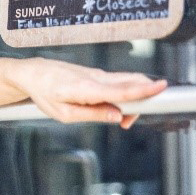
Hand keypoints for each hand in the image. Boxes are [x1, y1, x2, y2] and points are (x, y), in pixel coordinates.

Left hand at [7, 58, 166, 128]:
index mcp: (86, 88)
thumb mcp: (64, 114)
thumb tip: (117, 117)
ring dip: (134, 99)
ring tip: (120, 118)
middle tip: (128, 121)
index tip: (163, 87)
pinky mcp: (97, 74)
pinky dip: (125, 94)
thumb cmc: (44, 93)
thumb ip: (93, 114)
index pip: (121, 90)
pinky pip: (118, 82)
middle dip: (143, 99)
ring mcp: (97, 73)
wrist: (32, 73)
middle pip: (131, 82)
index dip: (143, 90)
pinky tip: (114, 107)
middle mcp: (95, 77)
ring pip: (127, 81)